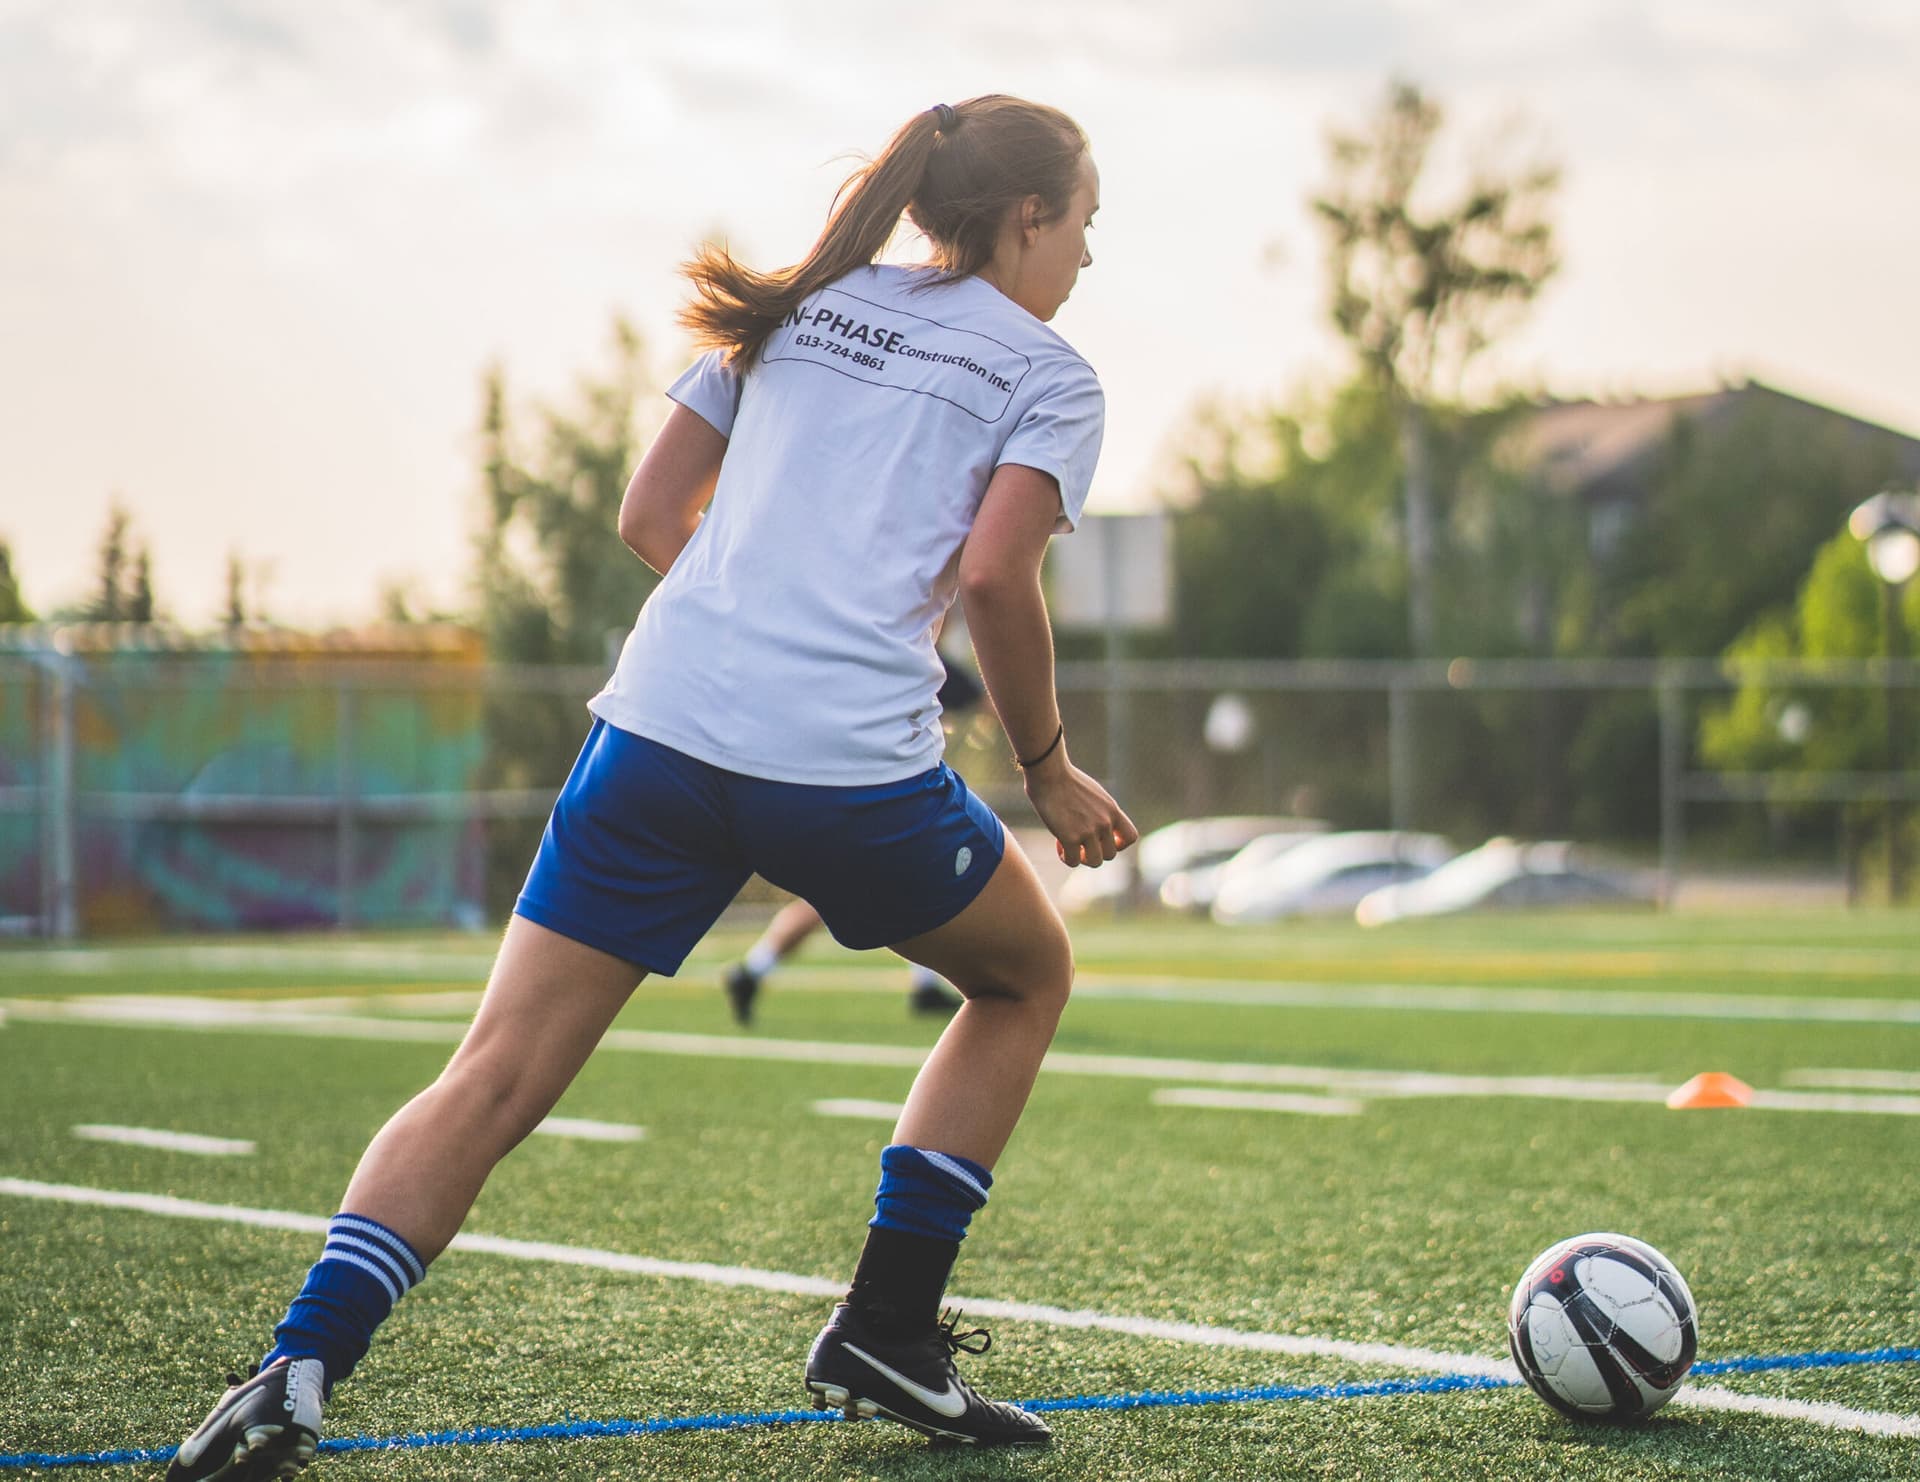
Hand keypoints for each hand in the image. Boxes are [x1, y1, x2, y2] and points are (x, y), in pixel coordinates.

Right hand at [1022, 748, 1138, 867]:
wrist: (1049, 773)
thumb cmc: (1065, 779)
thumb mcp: (1093, 794)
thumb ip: (1100, 810)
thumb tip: (1095, 824)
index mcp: (1112, 810)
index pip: (1131, 837)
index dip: (1119, 844)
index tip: (1103, 839)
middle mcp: (1105, 822)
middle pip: (1110, 855)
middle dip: (1095, 852)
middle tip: (1080, 842)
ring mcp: (1089, 831)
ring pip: (1094, 862)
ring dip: (1082, 858)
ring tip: (1070, 846)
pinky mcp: (1071, 838)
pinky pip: (1073, 861)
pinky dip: (1065, 857)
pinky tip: (1058, 844)